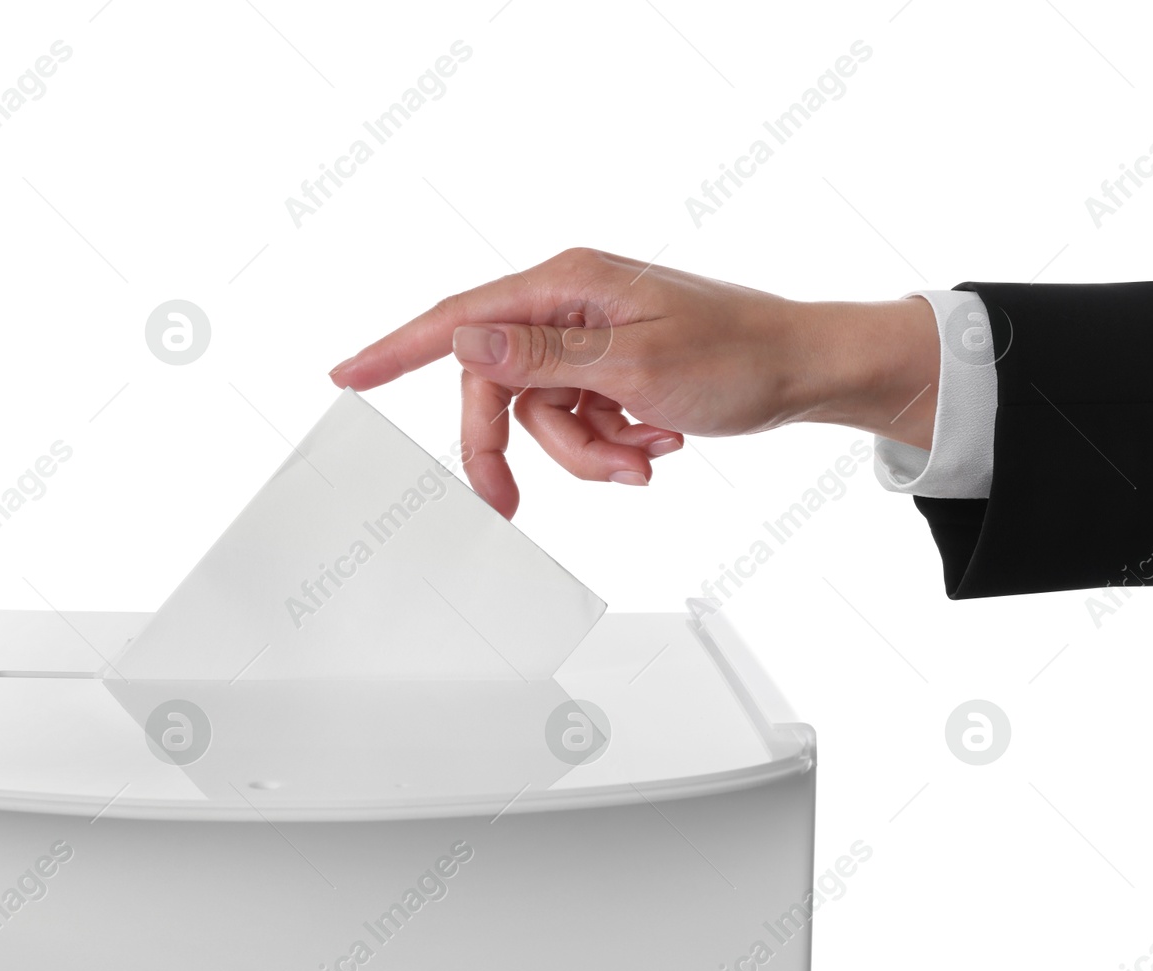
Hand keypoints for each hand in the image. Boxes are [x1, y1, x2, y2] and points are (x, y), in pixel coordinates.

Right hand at [329, 248, 938, 518]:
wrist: (808, 369)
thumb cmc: (739, 354)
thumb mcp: (633, 364)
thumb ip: (539, 356)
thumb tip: (463, 336)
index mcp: (568, 283)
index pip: (460, 318)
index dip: (394, 350)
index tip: (344, 375)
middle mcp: (571, 303)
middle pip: (496, 385)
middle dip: (514, 448)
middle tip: (507, 506)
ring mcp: (591, 337)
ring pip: (541, 414)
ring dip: (587, 452)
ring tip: (645, 457)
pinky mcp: (612, 367)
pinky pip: (580, 419)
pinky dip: (612, 443)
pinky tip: (657, 441)